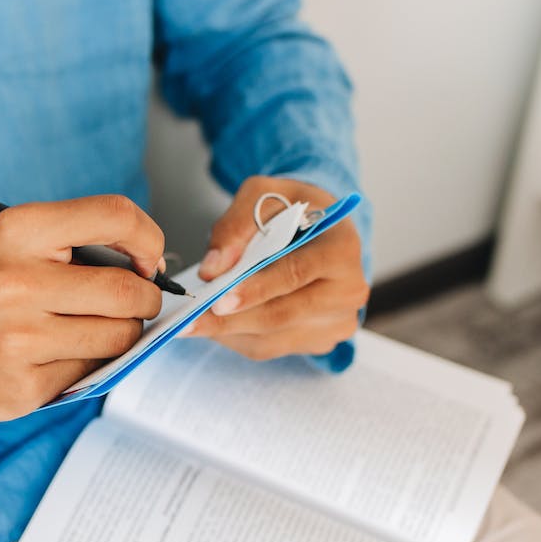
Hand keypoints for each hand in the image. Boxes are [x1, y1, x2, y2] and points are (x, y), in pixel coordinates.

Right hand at [0, 196, 164, 421]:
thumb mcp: (12, 243)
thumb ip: (74, 241)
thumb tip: (146, 264)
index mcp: (19, 231)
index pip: (114, 216)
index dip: (147, 237)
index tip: (148, 258)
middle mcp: (17, 282)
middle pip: (125, 290)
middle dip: (145, 299)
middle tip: (138, 302)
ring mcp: (19, 338)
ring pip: (118, 336)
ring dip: (123, 335)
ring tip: (97, 328)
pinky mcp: (24, 384)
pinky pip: (91, 372)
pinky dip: (90, 364)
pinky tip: (63, 354)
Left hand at [188, 176, 368, 359]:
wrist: (318, 227)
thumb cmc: (290, 209)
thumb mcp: (263, 195)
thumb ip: (236, 226)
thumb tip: (212, 270)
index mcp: (342, 247)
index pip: (297, 273)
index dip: (257, 288)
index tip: (219, 300)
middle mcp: (349, 289)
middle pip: (283, 313)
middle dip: (233, 319)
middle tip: (191, 322)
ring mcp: (339, 320)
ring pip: (274, 337)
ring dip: (229, 333)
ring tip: (193, 324)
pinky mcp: (322, 340)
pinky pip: (273, 347)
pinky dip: (239, 338)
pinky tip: (217, 326)